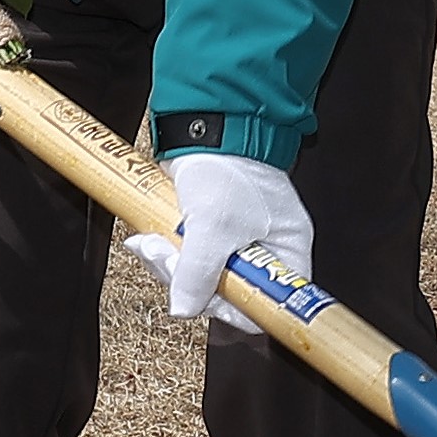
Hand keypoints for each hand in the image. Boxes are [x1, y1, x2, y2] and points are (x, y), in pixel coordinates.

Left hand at [126, 153, 310, 335]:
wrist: (204, 127)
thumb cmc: (227, 168)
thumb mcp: (213, 226)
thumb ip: (198, 273)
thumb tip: (184, 308)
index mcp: (287, 251)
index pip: (270, 302)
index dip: (238, 307)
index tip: (208, 298)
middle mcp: (266, 250)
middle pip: (229, 293)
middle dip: (189, 281)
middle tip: (167, 260)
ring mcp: (237, 241)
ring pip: (201, 277)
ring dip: (169, 265)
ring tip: (152, 244)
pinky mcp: (209, 232)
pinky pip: (187, 259)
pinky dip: (165, 252)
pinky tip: (149, 240)